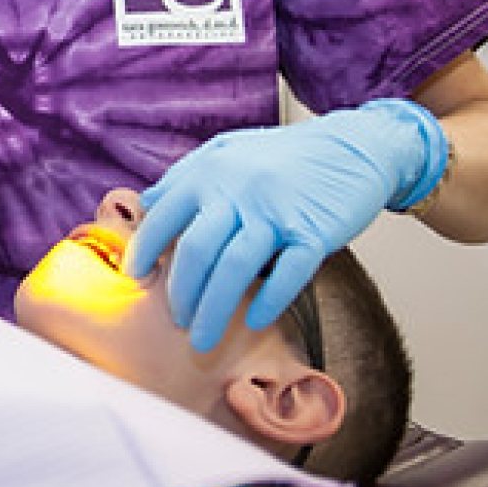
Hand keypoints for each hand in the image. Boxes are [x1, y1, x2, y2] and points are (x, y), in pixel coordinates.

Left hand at [122, 98, 446, 350]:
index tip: (135, 278)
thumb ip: (184, 176)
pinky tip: (254, 321)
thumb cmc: (284, 155)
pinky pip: (288, 274)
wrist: (352, 146)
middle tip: (176, 321)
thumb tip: (146, 203)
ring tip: (202, 340)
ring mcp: (277, 211)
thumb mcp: (226, 151)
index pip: (163, 217)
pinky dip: (268, 301)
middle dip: (180, 294)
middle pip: (196, 251)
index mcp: (210, 171)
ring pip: (234, 268)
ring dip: (214, 310)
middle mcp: (238, 190)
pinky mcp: (314, 230)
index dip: (144, 250)